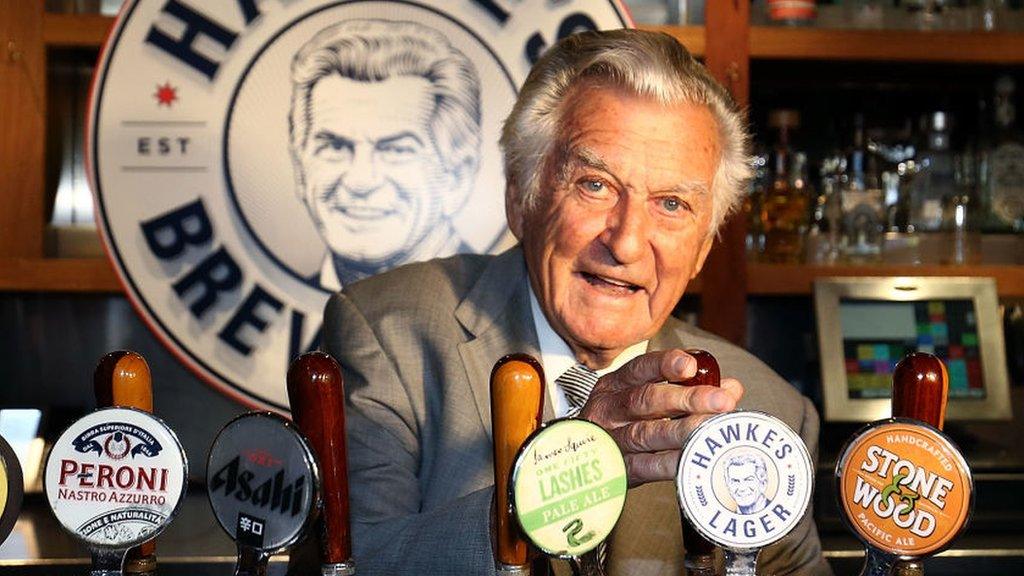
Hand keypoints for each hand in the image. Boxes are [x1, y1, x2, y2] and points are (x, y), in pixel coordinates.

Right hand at [579, 349, 742, 485]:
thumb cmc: (621, 424)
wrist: (577, 461)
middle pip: (646, 399)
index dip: (665, 365)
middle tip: (722, 400)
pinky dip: (670, 462)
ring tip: (712, 429)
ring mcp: (610, 440)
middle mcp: (609, 409)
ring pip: (646, 433)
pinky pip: (645, 466)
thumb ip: (686, 390)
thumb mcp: (643, 398)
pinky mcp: (617, 470)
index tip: (691, 366)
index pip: (640, 368)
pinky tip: (692, 458)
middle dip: (687, 398)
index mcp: (615, 385)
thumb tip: (731, 388)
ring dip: (684, 430)